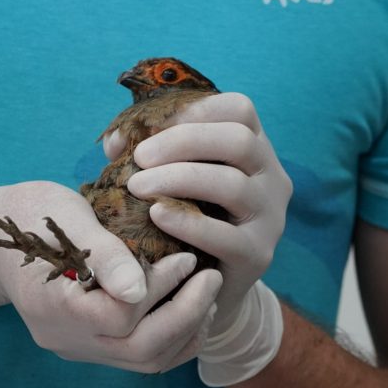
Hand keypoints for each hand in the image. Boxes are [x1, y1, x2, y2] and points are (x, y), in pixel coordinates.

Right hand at [0, 181, 221, 371]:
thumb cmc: (30, 216)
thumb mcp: (64, 217)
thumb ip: (102, 254)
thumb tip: (140, 289)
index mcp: (53, 303)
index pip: (121, 315)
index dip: (161, 286)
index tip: (185, 256)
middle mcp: (65, 337)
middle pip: (139, 349)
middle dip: (186, 314)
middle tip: (212, 278)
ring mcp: (75, 346)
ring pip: (143, 360)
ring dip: (184, 331)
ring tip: (208, 296)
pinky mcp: (86, 344)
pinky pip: (136, 356)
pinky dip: (171, 338)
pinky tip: (189, 311)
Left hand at [106, 93, 292, 383]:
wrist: (203, 278)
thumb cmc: (183, 214)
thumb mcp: (170, 175)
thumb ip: (146, 153)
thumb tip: (116, 140)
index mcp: (254, 147)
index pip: (239, 109)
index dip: (195, 109)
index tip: (152, 125)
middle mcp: (271, 176)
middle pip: (239, 141)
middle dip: (182, 142)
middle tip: (139, 157)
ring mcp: (270, 216)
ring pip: (233, 185)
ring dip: (178, 179)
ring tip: (137, 187)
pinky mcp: (257, 255)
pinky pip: (226, 236)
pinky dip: (188, 223)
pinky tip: (156, 215)